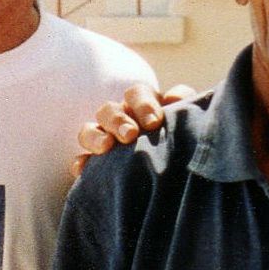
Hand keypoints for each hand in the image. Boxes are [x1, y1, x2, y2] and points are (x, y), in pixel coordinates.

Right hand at [71, 83, 196, 176]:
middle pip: (109, 109)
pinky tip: (85, 171)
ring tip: (106, 147)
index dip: (143, 104)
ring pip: (89, 129)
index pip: (137, 93)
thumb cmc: (185, 139)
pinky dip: (81, 164)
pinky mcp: (95, 165)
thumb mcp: (188, 120)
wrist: (180, 176)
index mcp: (144, 105)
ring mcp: (105, 139)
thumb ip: (185, 105)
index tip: (154, 123)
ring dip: (95, 136)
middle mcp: (121, 118)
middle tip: (130, 135)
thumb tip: (173, 98)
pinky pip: (80, 161)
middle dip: (118, 120)